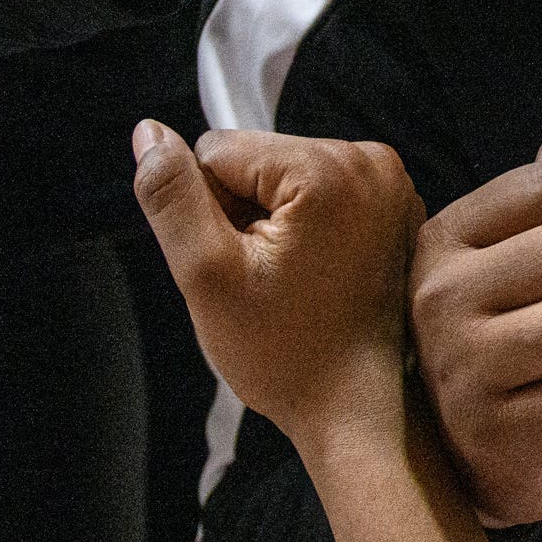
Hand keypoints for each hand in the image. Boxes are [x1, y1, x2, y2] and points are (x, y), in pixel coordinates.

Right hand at [131, 120, 425, 443]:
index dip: (209, 213)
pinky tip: (314, 276)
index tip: (240, 264)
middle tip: (266, 280)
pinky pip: (318, 195)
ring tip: (291, 282)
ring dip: (272, 225)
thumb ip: (171, 197)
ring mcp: (388, 185)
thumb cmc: (288, 354)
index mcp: (327, 168)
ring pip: (281, 178)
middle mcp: (370, 162)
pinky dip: (306, 230)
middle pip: (254, 160)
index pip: (216, 151)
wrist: (356, 408)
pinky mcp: (393, 208)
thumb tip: (148, 133)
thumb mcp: (207, 275)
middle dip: (243, 215)